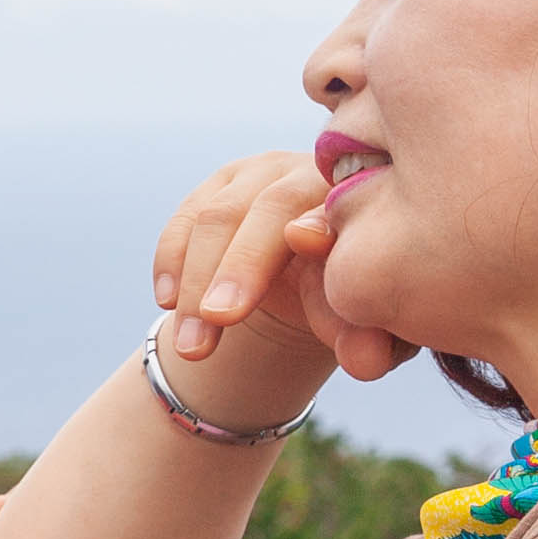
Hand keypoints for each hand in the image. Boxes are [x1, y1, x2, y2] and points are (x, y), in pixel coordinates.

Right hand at [151, 150, 404, 400]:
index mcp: (360, 200)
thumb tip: (363, 364)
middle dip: (241, 263)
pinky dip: (171, 260)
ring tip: (192, 346)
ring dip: (198, 281)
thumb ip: (370, 339)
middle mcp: (311, 173)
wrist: (314, 282)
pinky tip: (167, 303)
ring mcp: (260, 174)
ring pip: (218, 216)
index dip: (318, 226)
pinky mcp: (219, 186)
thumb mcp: (365, 322)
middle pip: (272, 206)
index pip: (339, 207)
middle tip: (220, 318)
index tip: (300, 244)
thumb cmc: (350, 299)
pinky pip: (185, 219)